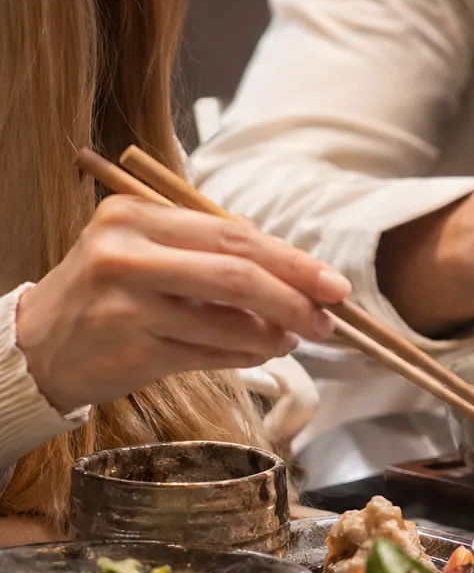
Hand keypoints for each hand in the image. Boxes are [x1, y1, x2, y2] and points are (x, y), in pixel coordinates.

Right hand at [18, 196, 350, 412]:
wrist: (40, 345)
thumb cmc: (108, 294)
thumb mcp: (146, 251)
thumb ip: (209, 248)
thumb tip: (289, 261)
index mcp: (135, 216)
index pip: (234, 235)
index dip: (293, 261)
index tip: (334, 284)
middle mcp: (126, 254)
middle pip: (237, 274)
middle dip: (295, 299)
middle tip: (328, 319)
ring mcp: (127, 304)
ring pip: (229, 321)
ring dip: (274, 335)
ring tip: (291, 339)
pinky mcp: (132, 349)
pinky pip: (210, 354)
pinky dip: (246, 356)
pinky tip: (260, 353)